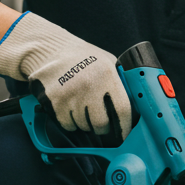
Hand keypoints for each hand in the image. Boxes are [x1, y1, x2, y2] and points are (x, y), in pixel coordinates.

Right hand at [0, 12, 131, 137]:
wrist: (49, 50)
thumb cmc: (82, 57)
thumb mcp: (106, 61)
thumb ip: (120, 80)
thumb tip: (135, 105)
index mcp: (107, 74)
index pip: (122, 109)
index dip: (125, 126)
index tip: (125, 134)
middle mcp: (89, 85)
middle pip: (101, 124)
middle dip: (102, 127)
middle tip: (100, 122)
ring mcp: (70, 95)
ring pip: (83, 126)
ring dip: (85, 123)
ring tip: (82, 107)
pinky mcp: (54, 102)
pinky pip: (68, 124)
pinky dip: (70, 122)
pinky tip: (69, 108)